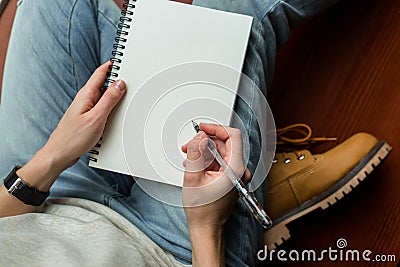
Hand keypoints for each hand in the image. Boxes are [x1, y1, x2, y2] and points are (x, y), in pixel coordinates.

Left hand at [0, 61, 126, 216]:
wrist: (60, 154)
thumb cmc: (73, 138)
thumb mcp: (96, 118)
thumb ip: (109, 100)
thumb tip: (120, 84)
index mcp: (86, 95)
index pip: (101, 73)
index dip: (113, 65)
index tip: (124, 60)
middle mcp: (85, 99)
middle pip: (104, 84)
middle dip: (117, 80)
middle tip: (131, 79)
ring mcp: (86, 108)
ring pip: (104, 96)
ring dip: (115, 94)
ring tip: (126, 95)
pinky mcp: (87, 117)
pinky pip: (102, 107)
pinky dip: (111, 106)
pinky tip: (116, 112)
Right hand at [181, 123, 250, 265]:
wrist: (206, 228)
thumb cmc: (203, 211)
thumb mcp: (193, 177)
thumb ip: (195, 153)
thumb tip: (199, 136)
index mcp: (236, 169)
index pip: (233, 136)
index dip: (216, 128)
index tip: (203, 128)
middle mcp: (240, 171)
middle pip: (225, 143)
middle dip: (205, 141)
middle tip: (189, 145)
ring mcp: (237, 175)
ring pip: (221, 152)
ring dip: (204, 152)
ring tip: (189, 158)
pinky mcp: (232, 179)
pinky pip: (221, 162)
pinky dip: (207, 160)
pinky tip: (195, 166)